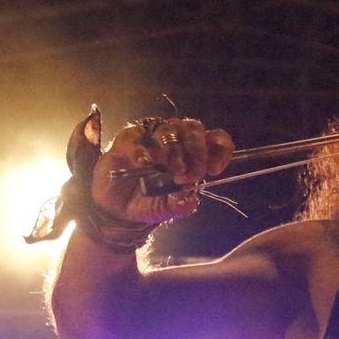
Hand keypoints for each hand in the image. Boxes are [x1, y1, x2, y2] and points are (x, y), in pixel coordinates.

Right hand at [91, 117, 234, 225]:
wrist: (118, 210)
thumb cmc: (149, 202)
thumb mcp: (170, 209)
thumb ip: (182, 203)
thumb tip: (191, 193)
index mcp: (193, 153)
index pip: (215, 139)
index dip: (220, 150)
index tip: (214, 169)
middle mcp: (175, 140)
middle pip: (194, 129)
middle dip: (197, 152)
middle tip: (189, 175)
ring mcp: (151, 138)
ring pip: (168, 128)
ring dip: (173, 149)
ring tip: (171, 170)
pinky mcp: (127, 140)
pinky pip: (136, 135)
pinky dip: (142, 149)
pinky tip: (144, 163)